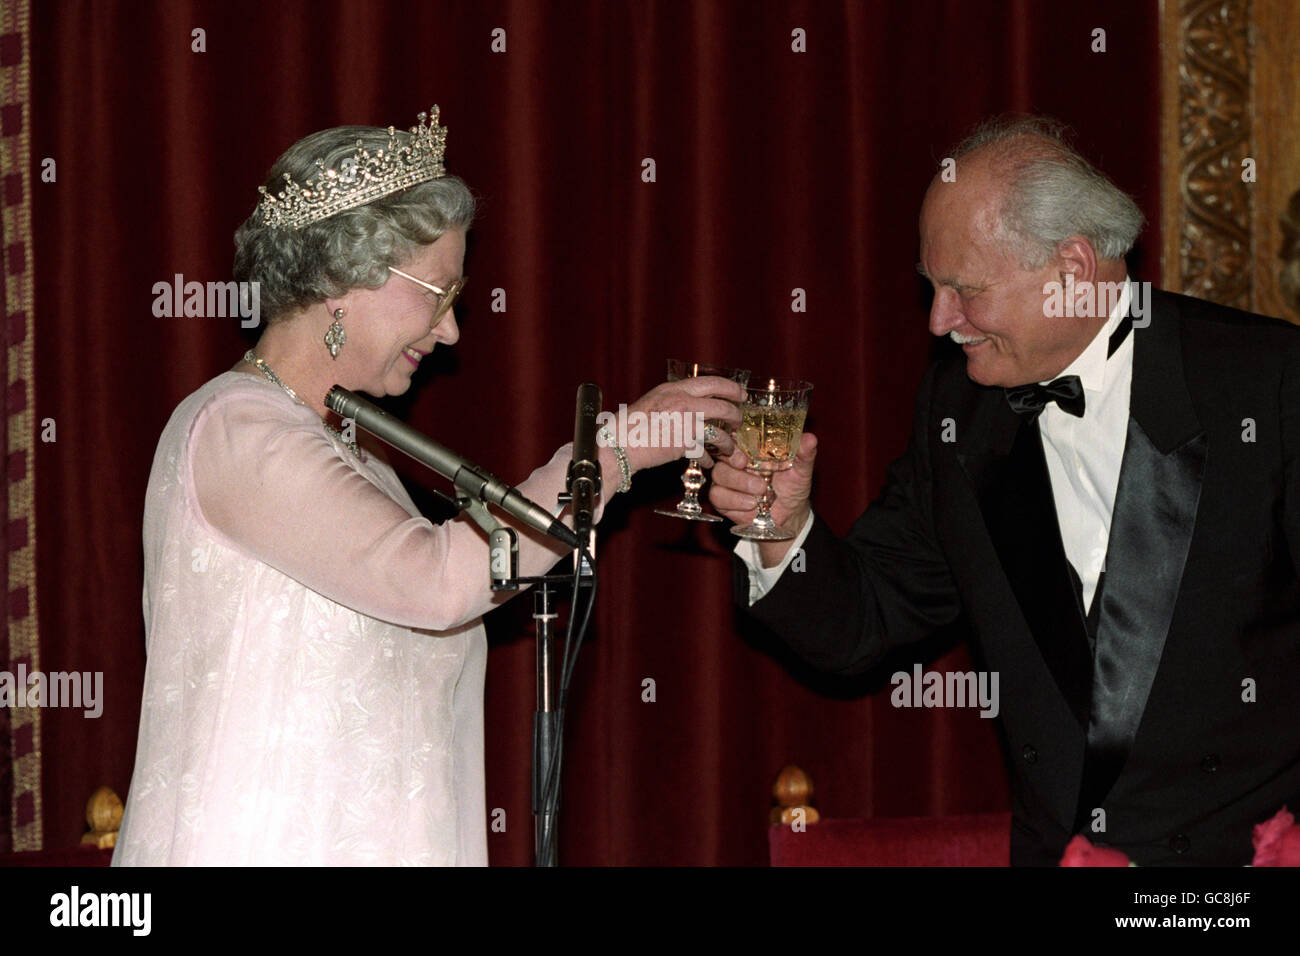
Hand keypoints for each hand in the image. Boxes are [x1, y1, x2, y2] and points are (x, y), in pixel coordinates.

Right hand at [614, 375, 745, 471]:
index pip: (711, 382)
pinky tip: (709, 461)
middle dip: (735, 414)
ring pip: (719, 429)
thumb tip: (693, 405)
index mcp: (673, 389)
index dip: (731, 388)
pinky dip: (710, 457)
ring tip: (728, 447)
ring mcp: (684, 421)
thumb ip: (674, 401)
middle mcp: (681, 401)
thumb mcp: (653, 402)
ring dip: (728, 441)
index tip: (740, 394)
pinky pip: (707, 449)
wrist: (618, 444)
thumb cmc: (630, 427)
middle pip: (723, 404)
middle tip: (738, 421)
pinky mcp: (684, 442)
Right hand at [709, 432, 817, 562]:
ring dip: (739, 484)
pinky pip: (717, 496)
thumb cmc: (793, 486)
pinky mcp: (722, 498)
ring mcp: (727, 479)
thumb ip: (804, 453)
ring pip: (718, 476)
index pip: (733, 436)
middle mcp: (735, 461)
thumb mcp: (802, 469)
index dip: (733, 442)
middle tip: (747, 468)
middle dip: (734, 463)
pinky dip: (734, 501)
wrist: (789, 515)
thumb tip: (810, 438)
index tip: (744, 452)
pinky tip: (751, 505)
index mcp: (751, 448)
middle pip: (721, 455)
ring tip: (760, 491)